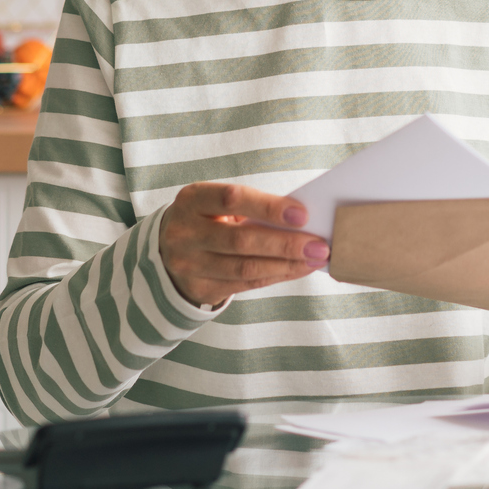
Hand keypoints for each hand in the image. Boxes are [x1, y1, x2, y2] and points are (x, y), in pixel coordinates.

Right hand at [157, 183, 327, 309]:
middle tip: (319, 245)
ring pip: (245, 267)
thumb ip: (251, 207)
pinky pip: (245, 285)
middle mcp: (185, 233)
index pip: (232, 200)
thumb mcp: (217, 204)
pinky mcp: (199, 288)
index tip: (302, 214)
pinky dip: (275, 276)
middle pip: (241, 240)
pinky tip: (297, 270)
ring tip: (315, 259)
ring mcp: (189, 264)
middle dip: (285, 243)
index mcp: (191, 200)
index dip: (268, 207)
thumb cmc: (207, 218)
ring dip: (286, 264)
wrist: (168, 249)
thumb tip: (301, 219)